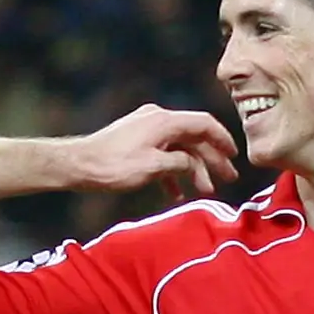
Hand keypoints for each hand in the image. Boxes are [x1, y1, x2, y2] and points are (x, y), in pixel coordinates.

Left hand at [69, 105, 240, 199]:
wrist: (79, 165)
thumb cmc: (114, 166)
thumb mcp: (154, 167)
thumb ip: (181, 164)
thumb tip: (194, 165)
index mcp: (165, 121)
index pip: (204, 124)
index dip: (223, 140)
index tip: (234, 156)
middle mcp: (158, 120)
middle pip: (194, 138)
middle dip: (211, 160)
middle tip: (227, 179)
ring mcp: (146, 131)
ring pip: (179, 149)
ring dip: (192, 170)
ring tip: (204, 191)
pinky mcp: (137, 143)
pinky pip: (162, 155)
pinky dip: (172, 172)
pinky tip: (176, 193)